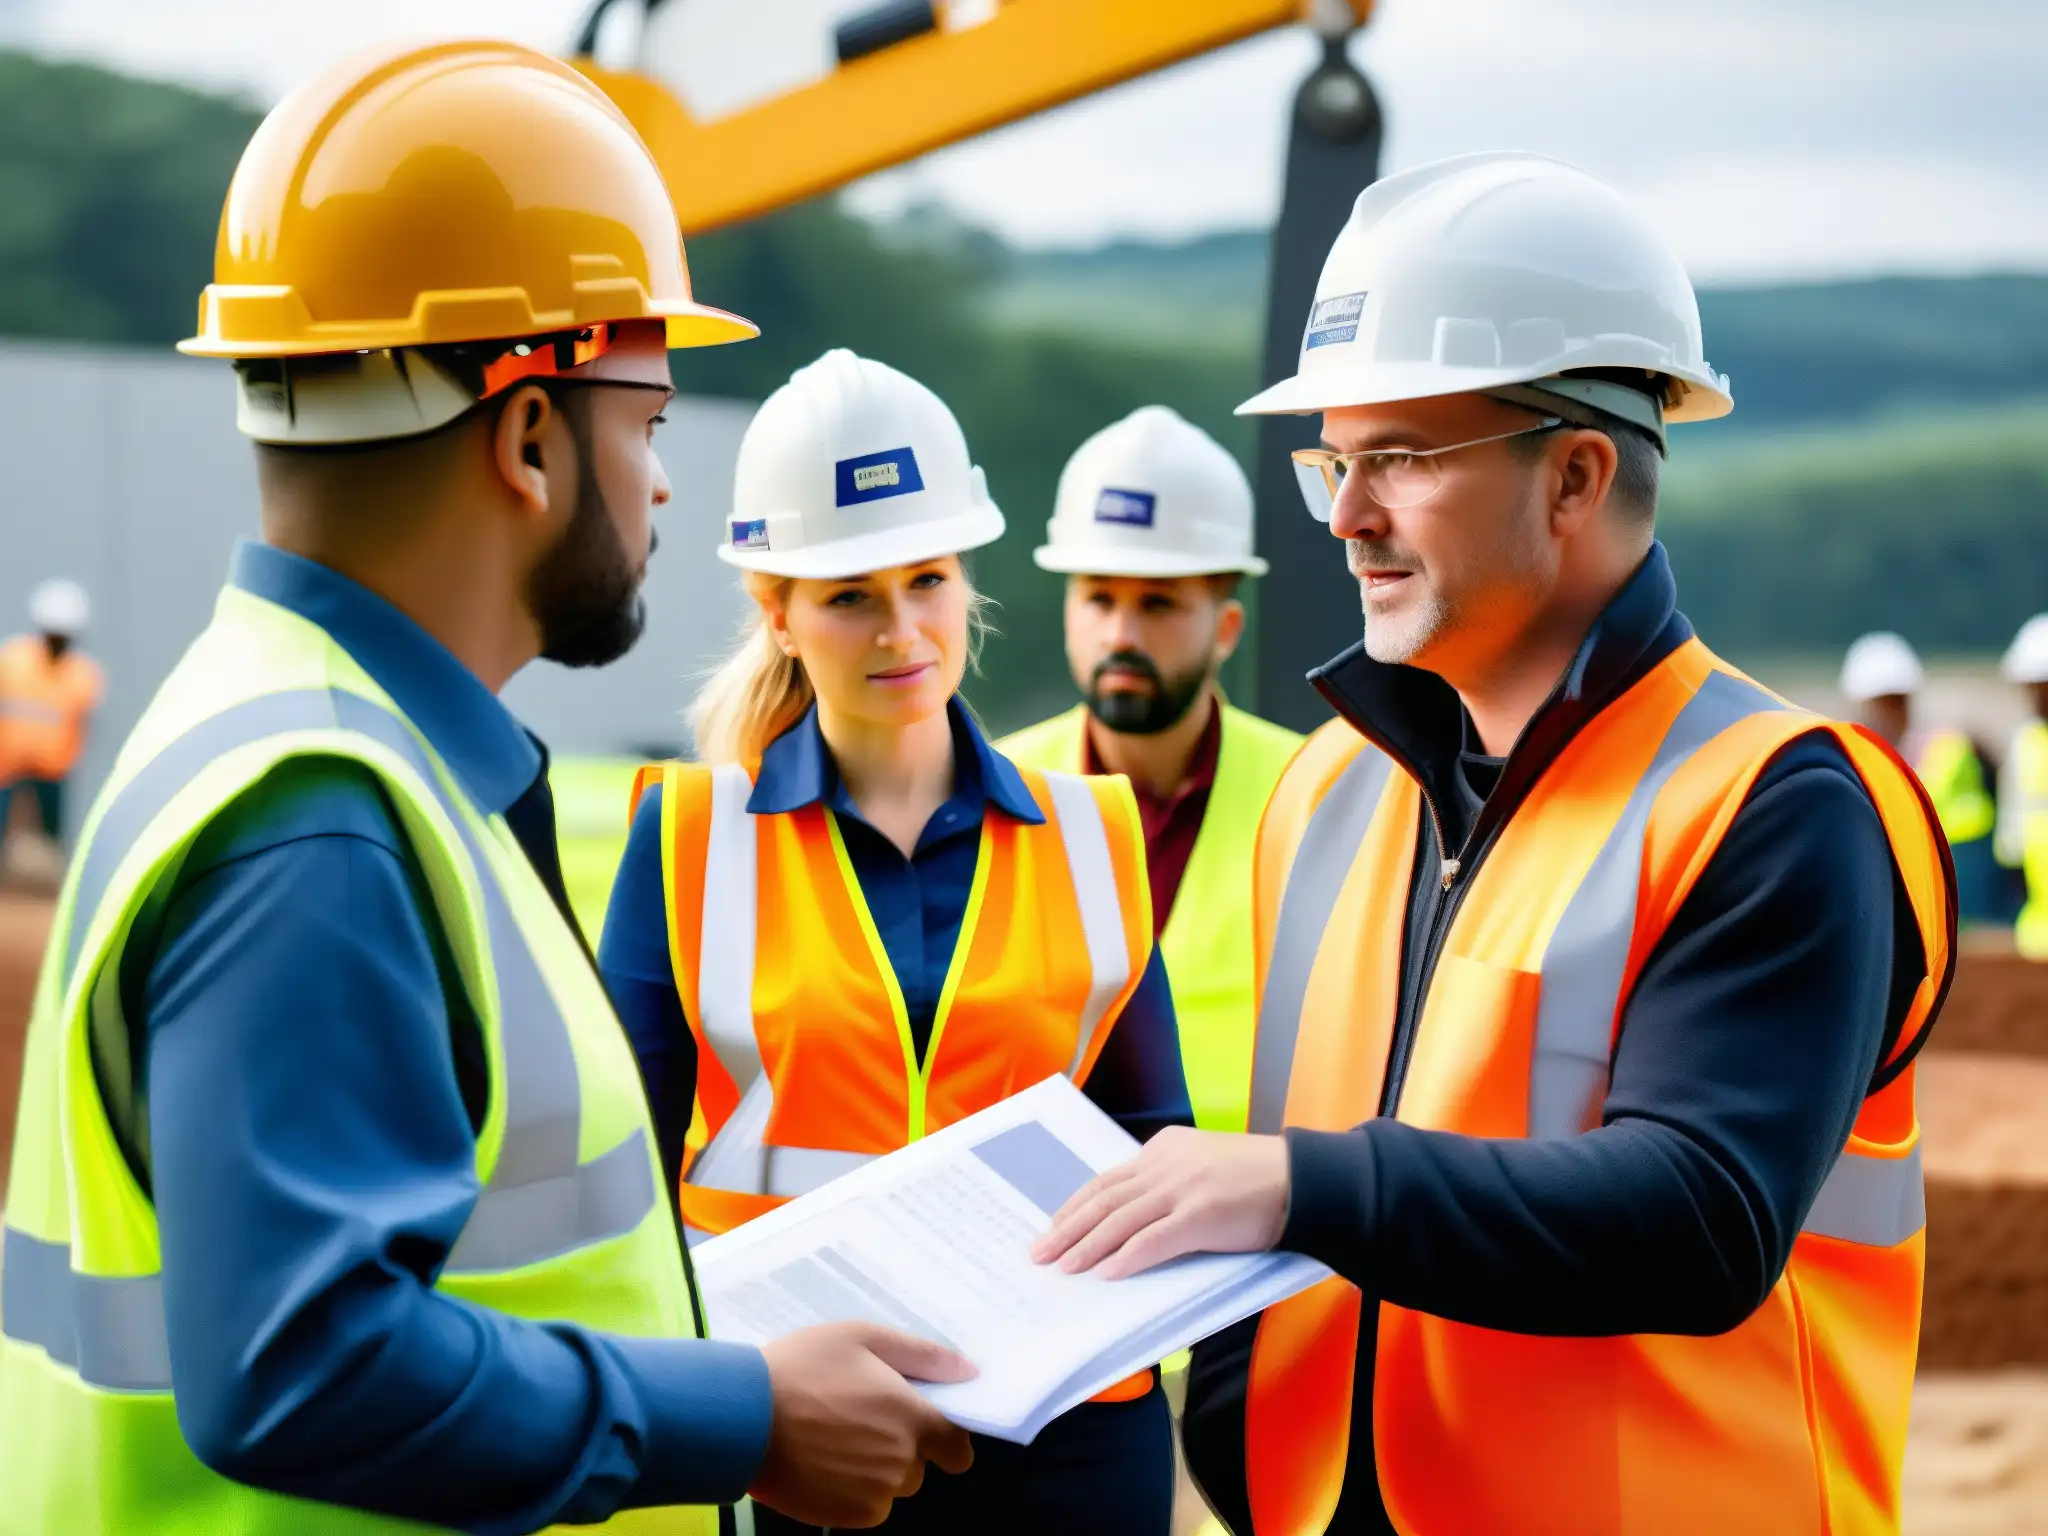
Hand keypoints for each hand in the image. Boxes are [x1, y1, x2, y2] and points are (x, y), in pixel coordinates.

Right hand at [748, 1322, 976, 1528]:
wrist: (743, 1418)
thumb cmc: (801, 1369)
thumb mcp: (862, 1338)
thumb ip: (922, 1356)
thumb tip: (968, 1371)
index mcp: (911, 1416)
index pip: (958, 1446)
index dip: (945, 1438)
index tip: (923, 1427)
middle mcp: (901, 1460)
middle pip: (919, 1464)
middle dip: (900, 1447)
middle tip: (858, 1420)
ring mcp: (876, 1492)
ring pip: (892, 1486)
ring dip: (876, 1470)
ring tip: (834, 1439)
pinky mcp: (850, 1516)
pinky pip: (868, 1507)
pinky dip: (852, 1491)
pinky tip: (823, 1463)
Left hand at [1030, 1127, 1290, 1279]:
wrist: (1303, 1179)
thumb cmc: (1259, 1179)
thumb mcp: (1203, 1165)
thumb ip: (1169, 1181)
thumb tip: (1135, 1216)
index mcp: (1164, 1149)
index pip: (1107, 1180)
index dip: (1075, 1207)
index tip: (1054, 1228)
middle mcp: (1166, 1164)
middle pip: (1103, 1199)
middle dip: (1067, 1229)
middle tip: (1040, 1253)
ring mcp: (1182, 1189)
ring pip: (1119, 1220)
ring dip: (1086, 1247)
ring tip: (1063, 1268)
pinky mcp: (1200, 1215)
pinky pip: (1152, 1240)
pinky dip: (1124, 1258)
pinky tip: (1105, 1274)